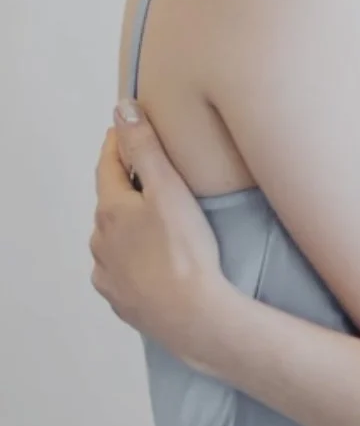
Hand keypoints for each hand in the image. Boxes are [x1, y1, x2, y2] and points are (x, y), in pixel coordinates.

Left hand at [90, 104, 225, 368]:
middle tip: (152, 177)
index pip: (108, 165)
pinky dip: (132, 260)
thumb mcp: (168, 189)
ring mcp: (108, 273)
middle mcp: (100, 241)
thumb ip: (145, 147)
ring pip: (114, 239)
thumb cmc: (185, 251)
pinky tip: (151, 262)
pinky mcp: (120, 299)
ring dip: (129, 226)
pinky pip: (121, 271)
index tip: (128, 129)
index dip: (119, 144)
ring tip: (157, 223)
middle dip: (128, 187)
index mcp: (110, 209)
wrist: (194, 315)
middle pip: (111, 203)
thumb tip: (121, 110)